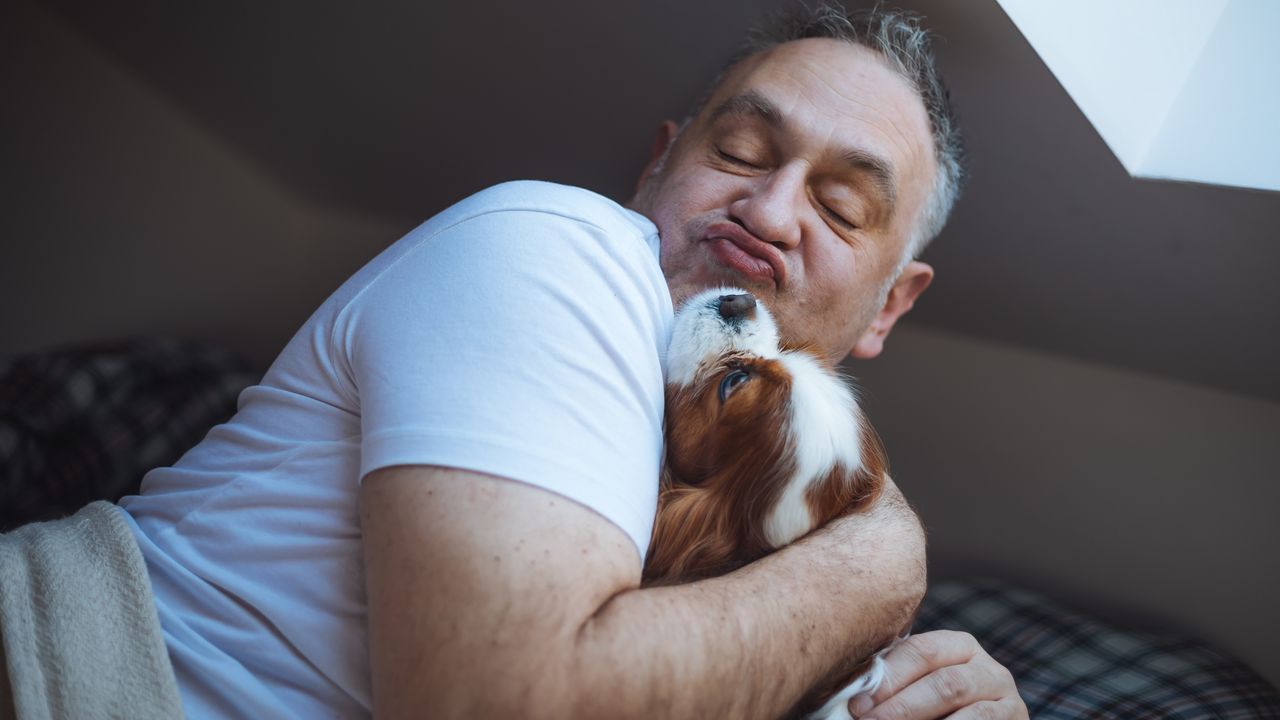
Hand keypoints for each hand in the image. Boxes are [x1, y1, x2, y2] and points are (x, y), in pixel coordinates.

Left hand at [847, 630, 1026, 718]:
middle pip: (944, 683)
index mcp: (959, 646)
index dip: (887, 678)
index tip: (856, 704)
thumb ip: (894, 686)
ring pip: (967, 712)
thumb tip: (852, 697)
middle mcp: (988, 668)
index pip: (921, 651)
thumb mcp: (919, 691)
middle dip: (901, 706)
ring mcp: (1007, 699)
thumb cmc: (938, 710)